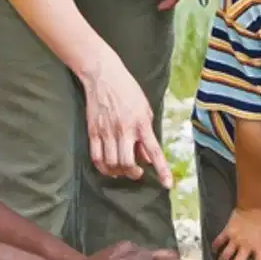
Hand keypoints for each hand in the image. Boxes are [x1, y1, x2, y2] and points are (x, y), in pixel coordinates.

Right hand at [80, 53, 171, 187]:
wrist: (103, 75)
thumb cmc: (128, 90)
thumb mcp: (145, 109)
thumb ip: (148, 133)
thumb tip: (148, 156)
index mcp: (141, 123)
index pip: (154, 152)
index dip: (161, 170)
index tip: (167, 184)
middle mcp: (124, 130)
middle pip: (127, 163)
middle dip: (133, 173)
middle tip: (136, 172)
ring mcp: (107, 131)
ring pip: (112, 163)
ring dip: (119, 172)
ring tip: (123, 170)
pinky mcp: (93, 131)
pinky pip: (96, 157)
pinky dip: (103, 167)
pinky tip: (108, 167)